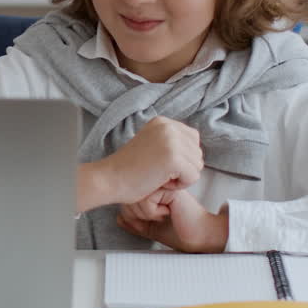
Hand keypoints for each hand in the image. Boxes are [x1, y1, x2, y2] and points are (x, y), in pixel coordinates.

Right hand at [78, 116, 202, 210]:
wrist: (109, 179)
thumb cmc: (129, 169)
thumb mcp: (151, 143)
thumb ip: (170, 141)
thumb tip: (196, 148)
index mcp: (163, 122)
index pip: (193, 138)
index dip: (182, 157)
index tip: (159, 162)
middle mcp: (168, 127)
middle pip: (197, 153)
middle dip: (183, 168)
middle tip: (157, 171)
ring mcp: (171, 141)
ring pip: (197, 166)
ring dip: (181, 177)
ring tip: (158, 176)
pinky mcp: (173, 158)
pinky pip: (193, 177)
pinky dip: (180, 185)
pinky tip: (160, 182)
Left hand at [117, 189, 228, 252]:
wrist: (199, 235)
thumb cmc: (179, 231)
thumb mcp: (151, 228)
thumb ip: (135, 222)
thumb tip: (117, 217)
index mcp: (153, 189)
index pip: (127, 196)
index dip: (131, 212)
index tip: (150, 218)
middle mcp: (157, 182)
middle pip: (128, 195)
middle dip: (138, 214)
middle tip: (158, 217)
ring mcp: (163, 182)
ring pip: (135, 196)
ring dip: (146, 213)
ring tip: (164, 214)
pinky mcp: (169, 187)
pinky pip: (146, 198)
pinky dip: (152, 211)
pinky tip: (168, 212)